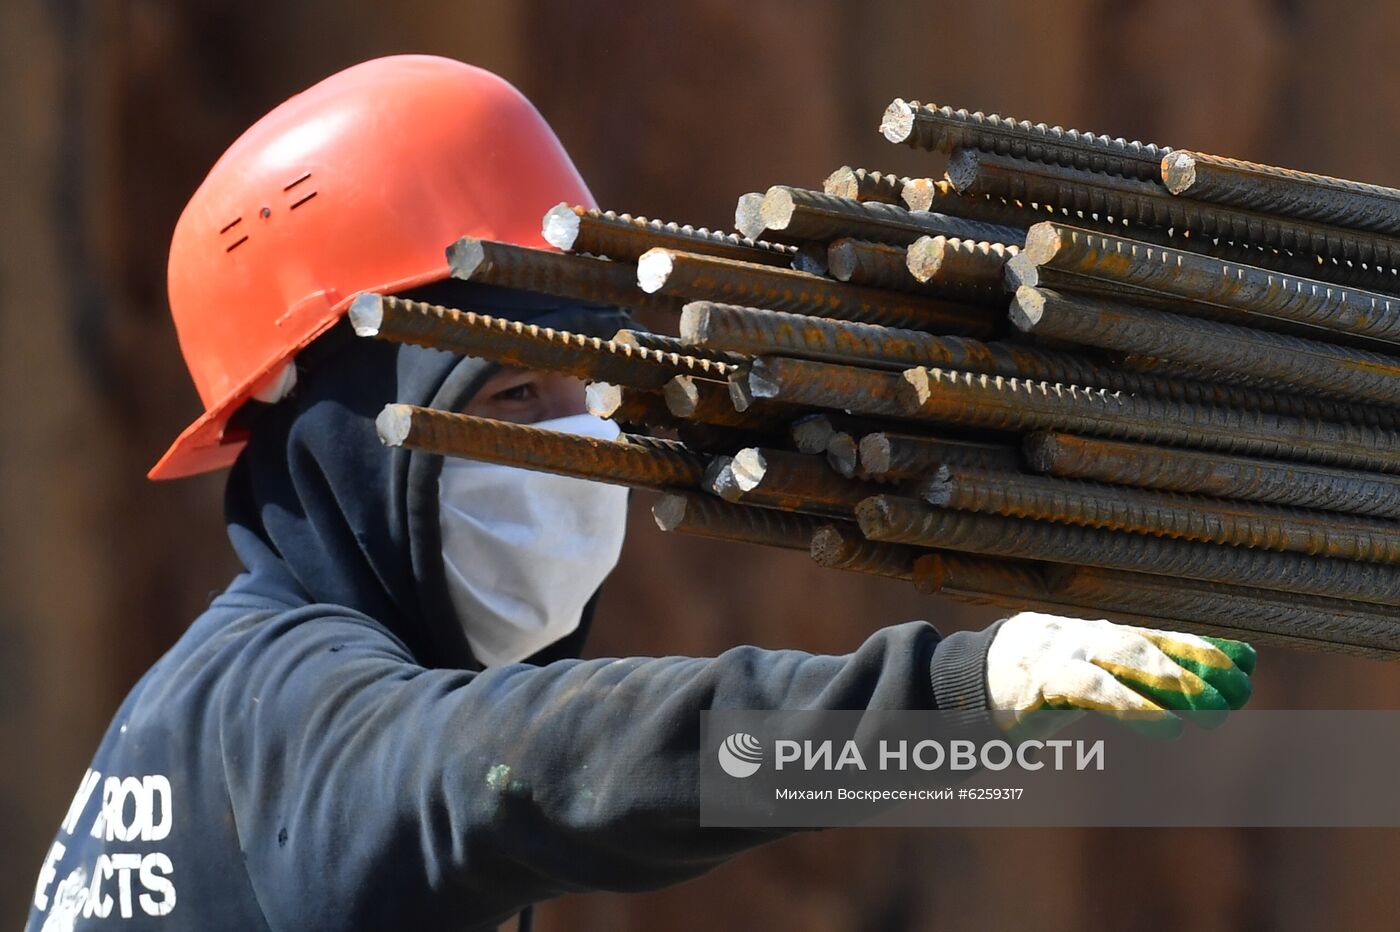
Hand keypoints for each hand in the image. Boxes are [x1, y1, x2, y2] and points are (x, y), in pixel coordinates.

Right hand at [986, 612, 1255, 738]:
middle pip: (1145, 643)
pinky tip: (1167, 726)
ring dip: (1170, 682)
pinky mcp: (1041, 679)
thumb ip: (1142, 677)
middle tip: (1236, 691)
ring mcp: (1061, 653)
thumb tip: (1215, 673)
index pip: (1160, 634)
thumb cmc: (1036, 680)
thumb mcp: (1089, 677)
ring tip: (1209, 710)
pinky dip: (1133, 704)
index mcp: (1098, 634)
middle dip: (1193, 664)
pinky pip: (1092, 688)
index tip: (1247, 666)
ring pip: (1122, 658)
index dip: (1203, 649)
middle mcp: (1084, 636)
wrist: (962, 681)